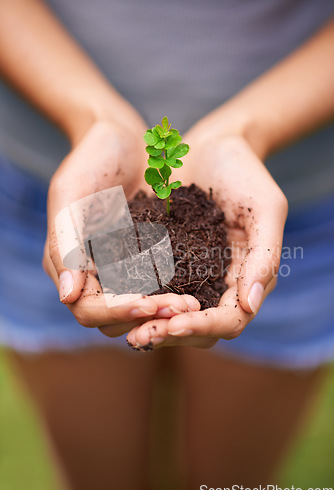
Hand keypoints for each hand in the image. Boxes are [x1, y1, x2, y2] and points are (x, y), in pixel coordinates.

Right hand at [43, 118, 199, 338]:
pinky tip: (199, 292)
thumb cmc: (92, 160)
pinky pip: (159, 288)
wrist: (124, 138)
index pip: (87, 308)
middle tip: (183, 308)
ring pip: (139, 309)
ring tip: (194, 305)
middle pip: (115, 319)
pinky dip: (175, 295)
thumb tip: (67, 295)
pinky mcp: (146, 261)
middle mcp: (94, 275)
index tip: (150, 303)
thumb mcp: (72, 195)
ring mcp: (121, 270)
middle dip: (147, 318)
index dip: (117, 311)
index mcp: (69, 265)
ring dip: (164, 313)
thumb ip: (67, 242)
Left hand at [126, 132, 287, 348]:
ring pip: (171, 317)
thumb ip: (265, 255)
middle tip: (139, 337)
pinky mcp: (164, 262)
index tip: (175, 324)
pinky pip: (149, 290)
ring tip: (124, 328)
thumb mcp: (264, 208)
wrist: (211, 146)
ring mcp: (189, 276)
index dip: (203, 327)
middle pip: (197, 328)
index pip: (229, 319)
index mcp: (245, 278)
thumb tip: (252, 304)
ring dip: (149, 326)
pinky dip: (135, 301)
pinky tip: (112, 301)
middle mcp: (217, 285)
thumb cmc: (245, 172)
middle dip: (170, 335)